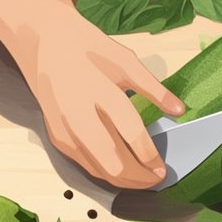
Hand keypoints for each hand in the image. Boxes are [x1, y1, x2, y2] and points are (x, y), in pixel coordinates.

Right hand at [0, 0, 184, 187]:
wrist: (41, 40)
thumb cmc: (87, 46)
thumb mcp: (125, 60)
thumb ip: (153, 88)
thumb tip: (180, 110)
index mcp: (98, 90)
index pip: (130, 132)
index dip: (149, 156)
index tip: (164, 168)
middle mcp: (77, 113)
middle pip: (111, 161)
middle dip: (137, 178)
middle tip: (157, 179)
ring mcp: (63, 128)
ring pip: (96, 169)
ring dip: (123, 181)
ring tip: (144, 180)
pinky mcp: (55, 136)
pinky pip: (83, 164)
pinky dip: (105, 173)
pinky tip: (122, 173)